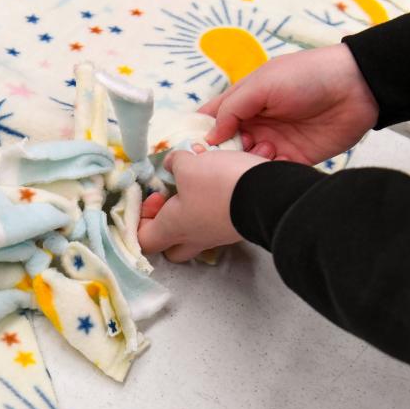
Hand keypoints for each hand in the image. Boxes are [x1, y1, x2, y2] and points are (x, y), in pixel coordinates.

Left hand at [138, 149, 268, 261]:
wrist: (269, 195)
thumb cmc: (218, 185)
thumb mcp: (189, 165)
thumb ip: (176, 163)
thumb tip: (173, 164)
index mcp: (174, 228)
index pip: (143, 240)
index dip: (139, 220)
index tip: (153, 195)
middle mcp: (195, 237)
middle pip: (170, 245)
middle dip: (166, 224)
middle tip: (171, 197)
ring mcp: (218, 234)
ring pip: (196, 229)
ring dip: (193, 205)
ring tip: (200, 176)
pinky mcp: (237, 224)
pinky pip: (218, 216)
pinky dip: (215, 198)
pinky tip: (221, 174)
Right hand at [200, 44, 378, 164]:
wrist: (359, 87)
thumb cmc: (308, 75)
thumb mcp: (262, 83)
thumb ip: (232, 108)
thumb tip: (209, 137)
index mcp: (244, 101)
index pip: (211, 120)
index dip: (198, 134)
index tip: (189, 149)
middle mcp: (254, 124)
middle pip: (224, 148)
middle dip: (221, 155)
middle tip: (226, 156)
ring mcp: (273, 143)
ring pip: (245, 164)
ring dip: (246, 164)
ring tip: (263, 150)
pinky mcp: (293, 159)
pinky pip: (271, 174)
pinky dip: (267, 173)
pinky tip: (275, 161)